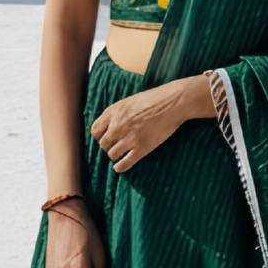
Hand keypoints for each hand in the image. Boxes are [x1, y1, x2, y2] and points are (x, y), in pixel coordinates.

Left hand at [88, 75, 204, 174]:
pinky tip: (120, 167)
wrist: (173, 102)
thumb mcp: (130, 101)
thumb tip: (109, 126)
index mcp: (114, 112)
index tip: (106, 138)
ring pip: (112, 154)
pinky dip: (120, 167)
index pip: (95, 130)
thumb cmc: (154, 99)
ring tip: (121, 155)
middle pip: (103, 144)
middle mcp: (118, 125)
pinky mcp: (141, 148)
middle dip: (108, 146)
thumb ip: (117, 113)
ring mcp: (129, 137)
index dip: (100, 136)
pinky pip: (124, 163)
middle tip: (116, 146)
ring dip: (116, 156)